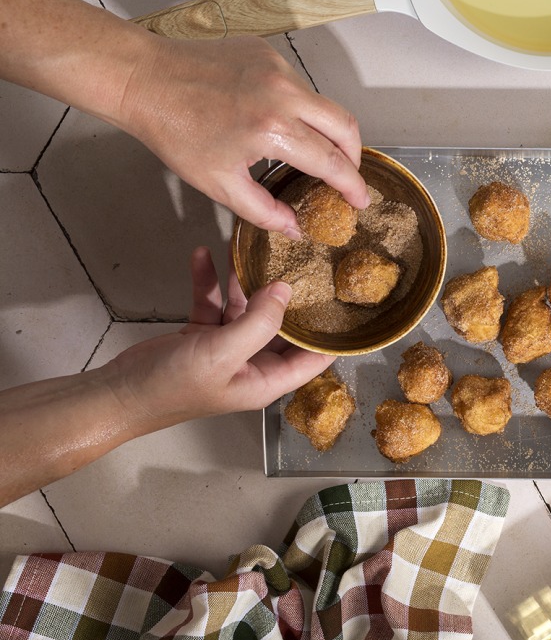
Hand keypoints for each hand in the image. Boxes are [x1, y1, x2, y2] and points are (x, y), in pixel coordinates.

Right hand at [108, 247, 334, 423]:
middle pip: (282, 326)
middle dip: (288, 295)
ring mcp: (228, 349)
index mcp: (267, 379)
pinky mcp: (203, 336)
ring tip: (250, 247)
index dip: (330, 333)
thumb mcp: (223, 352)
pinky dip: (210, 282)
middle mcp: (253, 364)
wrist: (119, 392)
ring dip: (245, 280)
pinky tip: (203, 255)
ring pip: (247, 308)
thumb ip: (258, 322)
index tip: (343, 300)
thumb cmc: (173, 385)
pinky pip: (215, 304)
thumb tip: (286, 290)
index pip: (313, 358)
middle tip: (299, 259)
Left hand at [117, 36, 370, 238]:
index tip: (360, 200)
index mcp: (273, 130)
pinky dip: (300, 107)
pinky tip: (280, 121)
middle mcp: (283, 93)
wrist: (145, 79)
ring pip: (323, 103)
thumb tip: (295, 229)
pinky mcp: (268, 54)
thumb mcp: (219, 184)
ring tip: (313, 151)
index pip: (331, 161)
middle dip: (354, 154)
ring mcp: (277, 68)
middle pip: (345, 125)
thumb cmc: (176, 133)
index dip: (352, 185)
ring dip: (327, 130)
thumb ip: (264, 211)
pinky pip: (299, 85)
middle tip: (347, 175)